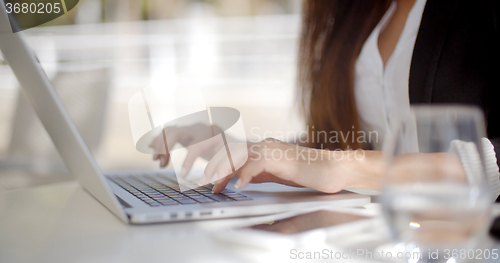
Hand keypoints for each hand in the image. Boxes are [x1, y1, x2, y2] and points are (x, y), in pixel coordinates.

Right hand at [149, 123, 224, 176]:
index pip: (196, 145)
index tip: (183, 175)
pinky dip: (158, 141)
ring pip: (169, 131)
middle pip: (176, 132)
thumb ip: (222, 169)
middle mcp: (199, 127)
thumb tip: (211, 183)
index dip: (188, 160)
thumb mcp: (232, 160)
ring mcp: (190, 128)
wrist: (231, 142)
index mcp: (213, 133)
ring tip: (157, 161)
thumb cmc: (231, 153)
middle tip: (162, 165)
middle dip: (166, 148)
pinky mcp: (183, 131)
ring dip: (160, 145)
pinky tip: (152, 150)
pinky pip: (166, 133)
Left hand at [202, 138, 383, 192]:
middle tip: (202, 181)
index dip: (217, 163)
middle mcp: (263, 145)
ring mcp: (272, 149)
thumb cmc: (307, 172)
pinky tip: (238, 186)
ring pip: (239, 155)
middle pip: (230, 151)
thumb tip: (238, 178)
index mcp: (261, 149)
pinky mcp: (280, 157)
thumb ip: (258, 173)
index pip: (233, 152)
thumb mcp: (276, 174)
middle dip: (213, 165)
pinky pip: (256, 164)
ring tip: (213, 184)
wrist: (332, 169)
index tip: (207, 178)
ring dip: (223, 170)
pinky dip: (245, 175)